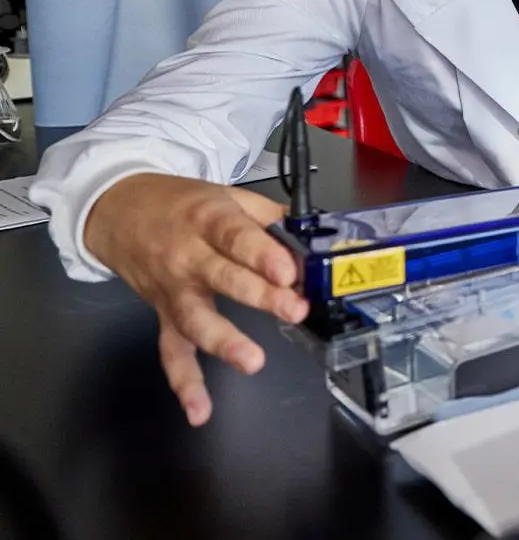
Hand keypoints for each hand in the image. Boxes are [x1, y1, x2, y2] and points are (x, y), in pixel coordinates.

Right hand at [84, 173, 310, 427]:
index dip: (262, 255)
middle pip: (223, 278)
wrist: (119, 210)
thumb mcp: (227, 195)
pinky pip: (172, 352)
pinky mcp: (164, 315)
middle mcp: (187, 257)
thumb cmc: (182, 203)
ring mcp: (173, 290)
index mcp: (207, 219)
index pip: (236, 237)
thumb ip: (270, 215)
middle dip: (260, 296)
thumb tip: (312, 237)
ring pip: (196, 319)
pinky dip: (185, 383)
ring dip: (224, 342)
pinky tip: (199, 410)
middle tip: (294, 310)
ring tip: (252, 360)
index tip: (289, 273)